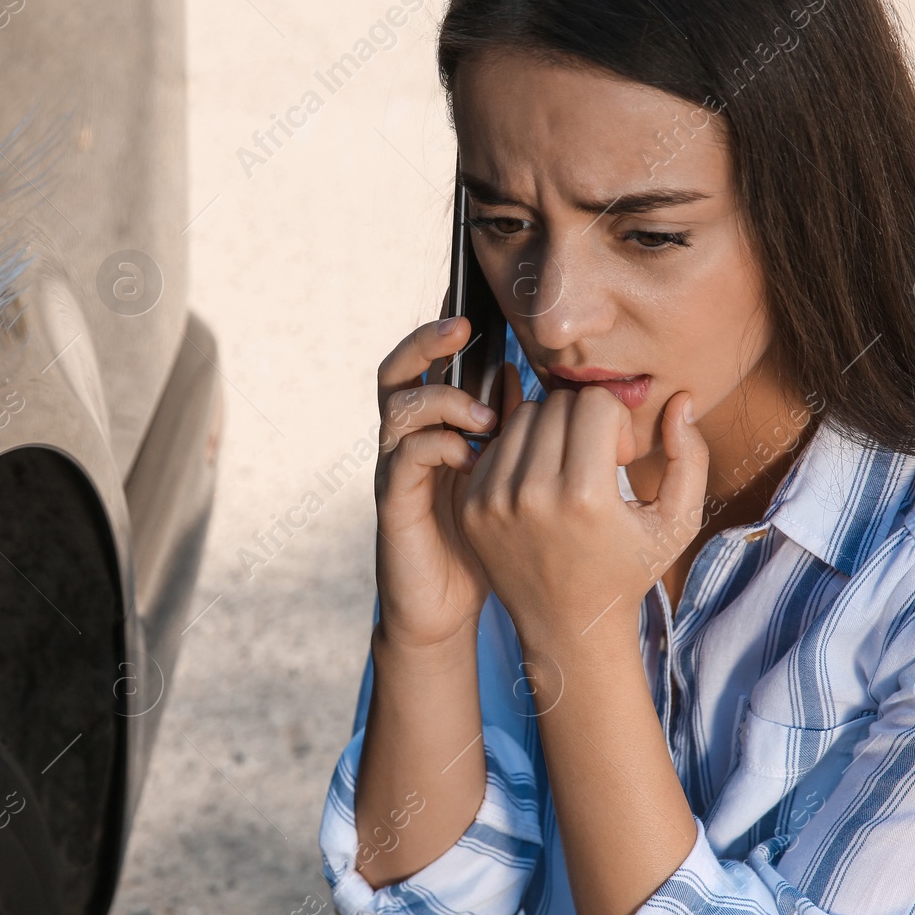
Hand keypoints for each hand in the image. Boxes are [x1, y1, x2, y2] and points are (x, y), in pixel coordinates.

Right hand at [372, 315, 521, 651]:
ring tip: (488, 420)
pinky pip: (403, 457)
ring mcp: (394, 470)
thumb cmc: (479, 542)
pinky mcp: (394, 503)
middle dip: (426, 341)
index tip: (478, 308)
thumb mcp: (502, 479)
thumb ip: (506, 431)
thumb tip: (520, 379)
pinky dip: (437, 447)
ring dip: (443, 401)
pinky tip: (471, 459)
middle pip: (395, 370)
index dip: (443, 331)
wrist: (444, 606)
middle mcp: (404, 441)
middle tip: (462, 328)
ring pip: (396, 407)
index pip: (425, 363)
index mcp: (429, 428)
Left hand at [460, 385, 707, 652]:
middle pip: (557, 404)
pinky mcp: (472, 506)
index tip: (620, 457)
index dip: (617, 422)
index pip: (595, 402)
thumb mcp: (676, 522)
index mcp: (586, 497)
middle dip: (584, 422)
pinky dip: (522, 453)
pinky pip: (496, 445)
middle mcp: (532, 495)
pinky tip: (541, 485)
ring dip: (551, 432)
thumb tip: (681, 401)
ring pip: (523, 416)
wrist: (567, 625)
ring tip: (568, 470)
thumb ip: (690, 457)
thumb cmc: (627, 570)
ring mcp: (494, 501)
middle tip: (596, 461)